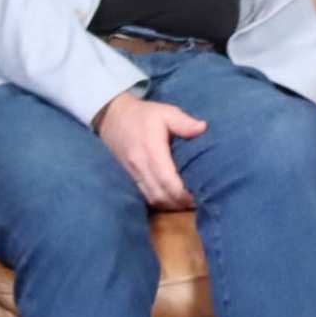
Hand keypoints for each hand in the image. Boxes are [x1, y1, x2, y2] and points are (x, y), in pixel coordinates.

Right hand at [93, 88, 208, 208]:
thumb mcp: (165, 111)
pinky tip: (170, 199)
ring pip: (151, 198)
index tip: (196, 196)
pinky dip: (159, 201)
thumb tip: (202, 128)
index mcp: (151, 149)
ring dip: (168, 205)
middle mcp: (140, 165)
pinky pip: (144, 195)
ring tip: (185, 203)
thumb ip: (183, 122)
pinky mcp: (130, 177)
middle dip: (178, 203)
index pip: (166, 179)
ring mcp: (133, 173)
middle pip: (159, 195)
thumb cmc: (143, 115)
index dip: (181, 193)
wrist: (112, 118)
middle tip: (196, 202)